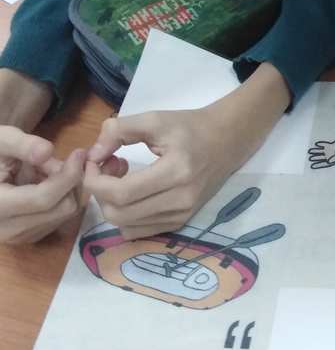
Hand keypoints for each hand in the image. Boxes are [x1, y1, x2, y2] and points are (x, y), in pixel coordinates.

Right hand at [0, 126, 83, 243]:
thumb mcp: (0, 141)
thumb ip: (22, 145)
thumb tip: (47, 152)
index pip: (43, 199)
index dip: (67, 176)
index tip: (79, 153)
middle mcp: (7, 229)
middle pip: (62, 209)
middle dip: (70, 181)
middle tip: (62, 159)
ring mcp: (20, 237)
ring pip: (65, 214)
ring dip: (67, 188)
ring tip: (47, 169)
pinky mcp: (29, 236)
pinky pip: (60, 218)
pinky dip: (62, 197)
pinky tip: (45, 182)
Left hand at [84, 63, 290, 239]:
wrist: (226, 140)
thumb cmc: (190, 127)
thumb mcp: (155, 119)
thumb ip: (119, 130)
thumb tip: (93, 154)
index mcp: (176, 172)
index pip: (121, 193)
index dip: (95, 180)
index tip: (94, 160)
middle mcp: (180, 200)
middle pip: (119, 214)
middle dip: (101, 192)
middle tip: (108, 166)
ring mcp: (182, 215)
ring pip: (125, 225)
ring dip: (112, 204)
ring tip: (121, 178)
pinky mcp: (181, 222)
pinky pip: (138, 231)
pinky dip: (125, 215)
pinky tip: (132, 193)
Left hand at [308, 137, 334, 168]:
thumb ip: (334, 158)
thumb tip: (328, 161)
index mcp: (332, 160)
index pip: (324, 164)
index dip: (318, 165)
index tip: (312, 166)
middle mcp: (330, 156)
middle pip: (321, 157)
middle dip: (315, 158)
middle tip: (310, 158)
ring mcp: (330, 150)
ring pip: (321, 151)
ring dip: (316, 151)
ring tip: (309, 151)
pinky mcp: (331, 145)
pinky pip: (324, 145)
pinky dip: (320, 144)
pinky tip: (316, 144)